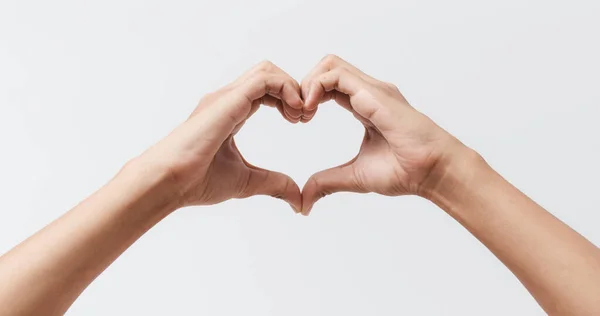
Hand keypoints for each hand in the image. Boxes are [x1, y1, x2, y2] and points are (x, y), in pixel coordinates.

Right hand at [138, 61, 303, 211]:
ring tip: (300, 114)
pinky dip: (285, 89)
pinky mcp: (228, 100)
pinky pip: (265, 80)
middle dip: (293, 89)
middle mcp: (228, 99)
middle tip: (304, 117)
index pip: (266, 90)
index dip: (288, 99)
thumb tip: (297, 199)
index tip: (301, 121)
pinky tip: (293, 113)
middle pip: (268, 74)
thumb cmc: (197, 181)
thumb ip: (273, 184)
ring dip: (291, 88)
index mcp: (231, 112)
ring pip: (267, 71)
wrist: (169, 182)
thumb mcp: (247, 181)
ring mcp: (226, 97)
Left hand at [299, 55, 464, 214]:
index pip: (329, 86)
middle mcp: (368, 93)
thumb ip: (327, 182)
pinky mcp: (374, 93)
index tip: (299, 120)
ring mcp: (372, 90)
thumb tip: (304, 200)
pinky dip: (316, 87)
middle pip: (327, 68)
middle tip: (297, 114)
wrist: (432, 172)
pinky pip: (336, 75)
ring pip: (330, 64)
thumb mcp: (354, 177)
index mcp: (364, 106)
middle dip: (304, 85)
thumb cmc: (405, 172)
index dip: (308, 96)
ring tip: (303, 112)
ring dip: (308, 84)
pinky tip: (311, 110)